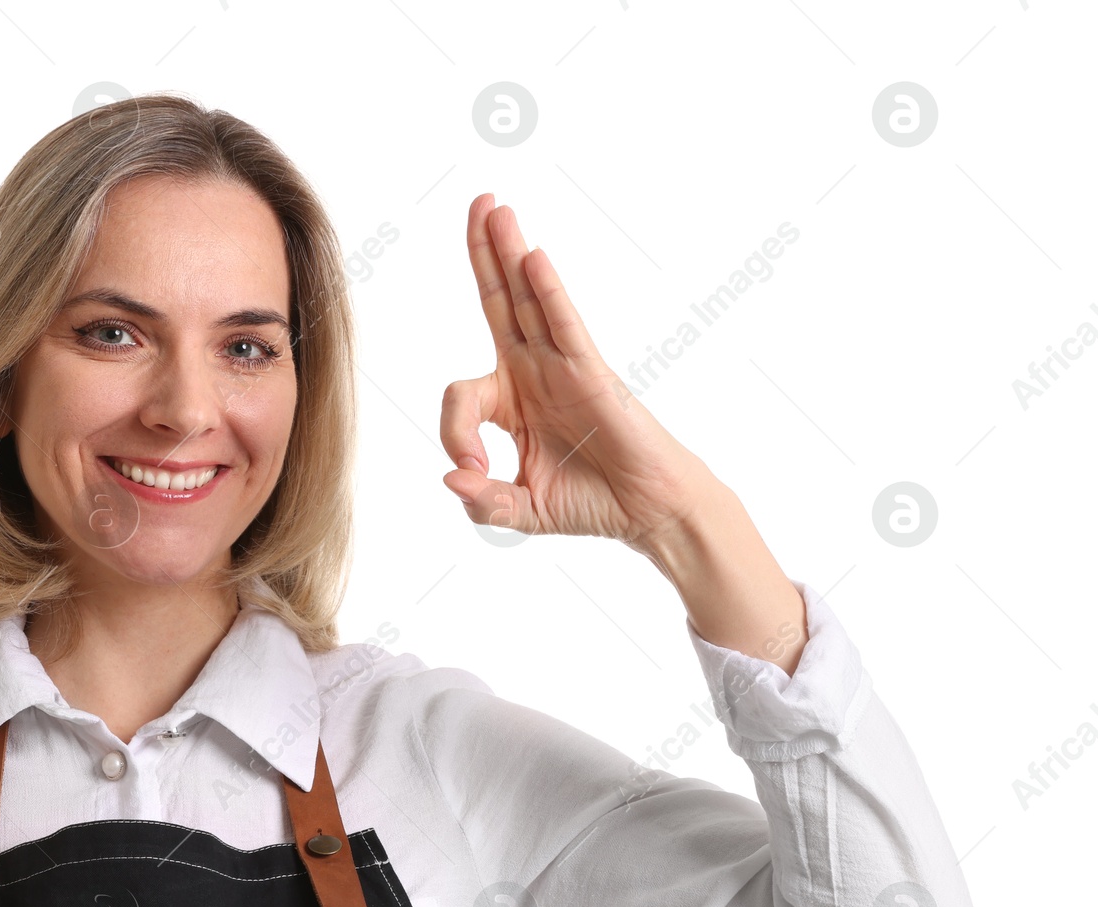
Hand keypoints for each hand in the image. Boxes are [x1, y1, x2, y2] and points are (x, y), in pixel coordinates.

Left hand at [441, 194, 722, 549]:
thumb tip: (451, 479)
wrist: (645, 511)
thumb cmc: (588, 503)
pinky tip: (532, 258)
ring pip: (528, 301)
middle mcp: (533, 373)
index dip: (454, 434)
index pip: (460, 395)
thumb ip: (482, 500)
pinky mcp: (591, 373)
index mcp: (510, 400)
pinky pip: (564, 325)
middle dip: (484, 255)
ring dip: (508, 254)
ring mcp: (561, 368)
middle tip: (477, 204)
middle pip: (498, 303)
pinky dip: (548, 292)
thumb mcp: (518, 510)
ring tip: (494, 207)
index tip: (469, 470)